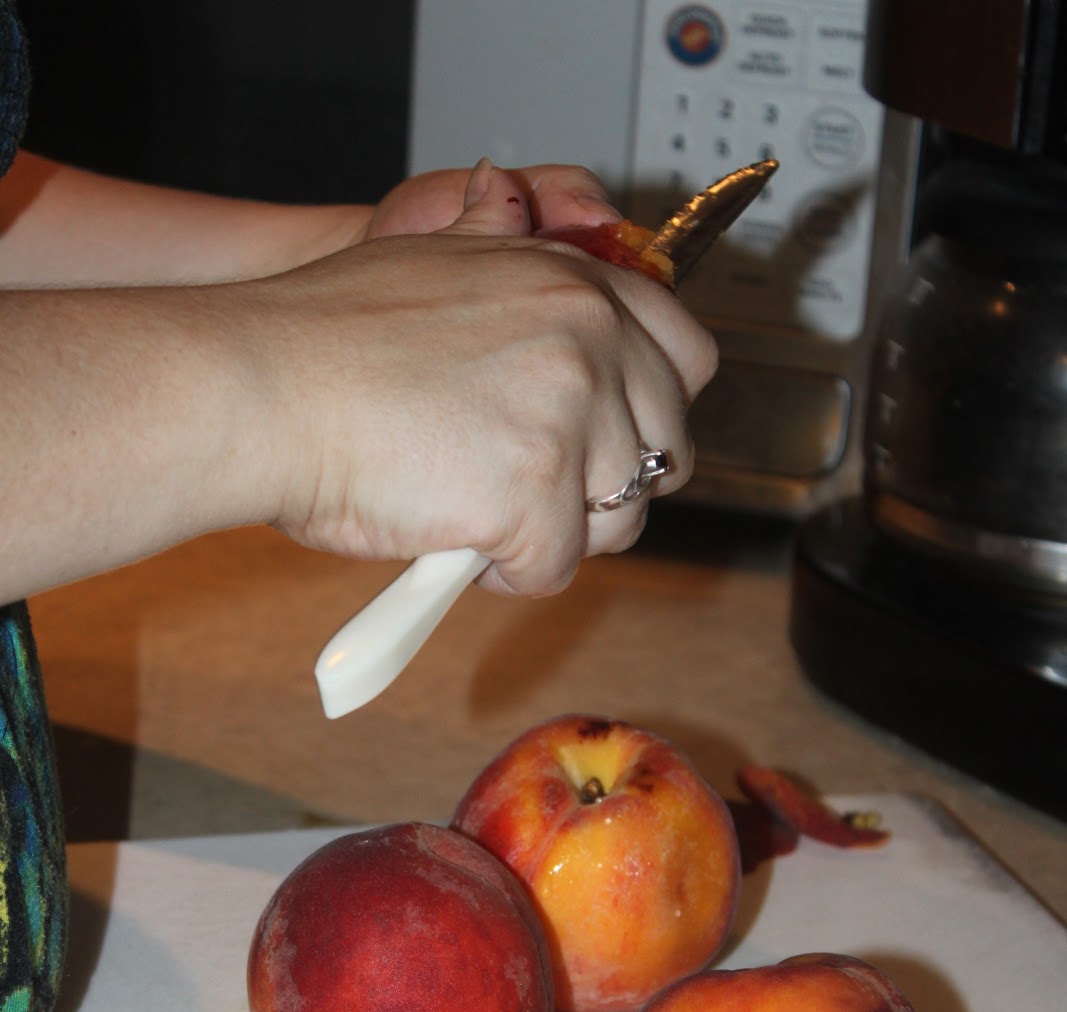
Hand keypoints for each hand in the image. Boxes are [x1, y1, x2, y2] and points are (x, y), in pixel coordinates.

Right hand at [239, 167, 716, 595]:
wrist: (258, 387)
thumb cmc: (318, 339)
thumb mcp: (430, 260)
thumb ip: (497, 256)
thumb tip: (511, 208)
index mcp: (570, 283)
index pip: (684, 357)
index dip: (651, 414)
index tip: (613, 444)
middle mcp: (587, 338)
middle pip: (666, 448)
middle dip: (610, 488)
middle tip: (539, 498)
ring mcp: (568, 416)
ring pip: (620, 520)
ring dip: (558, 536)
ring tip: (483, 518)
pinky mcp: (537, 494)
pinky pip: (556, 569)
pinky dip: (508, 575)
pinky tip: (456, 543)